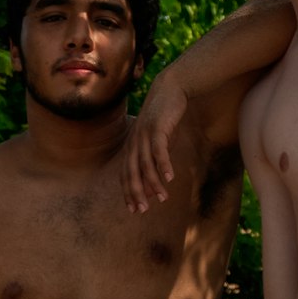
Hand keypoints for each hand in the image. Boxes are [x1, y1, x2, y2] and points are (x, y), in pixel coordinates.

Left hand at [123, 71, 187, 212]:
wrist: (170, 88)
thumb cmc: (164, 116)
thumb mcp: (157, 140)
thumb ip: (154, 159)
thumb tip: (155, 180)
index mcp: (132, 146)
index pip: (126, 174)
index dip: (129, 192)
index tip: (134, 209)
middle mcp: (134, 141)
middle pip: (132, 172)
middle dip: (136, 193)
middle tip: (142, 210)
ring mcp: (144, 134)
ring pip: (145, 164)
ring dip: (153, 183)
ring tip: (162, 198)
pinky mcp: (157, 128)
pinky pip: (159, 151)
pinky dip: (163, 165)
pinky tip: (169, 178)